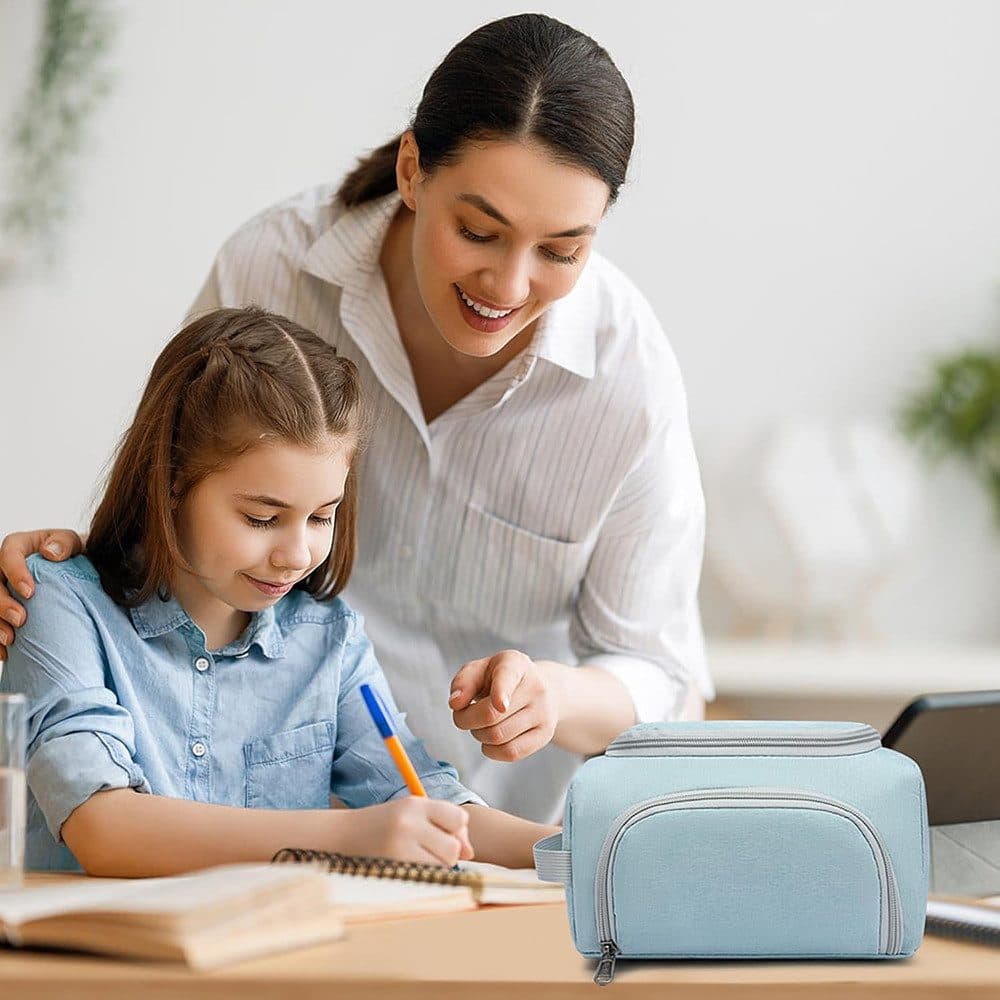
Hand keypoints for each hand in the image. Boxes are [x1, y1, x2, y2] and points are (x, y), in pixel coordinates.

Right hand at [0, 529, 82, 660]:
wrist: (75, 568)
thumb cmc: (70, 553)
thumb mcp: (72, 543)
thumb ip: (64, 542)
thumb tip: (51, 552)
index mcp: (17, 547)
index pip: (8, 555)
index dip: (15, 573)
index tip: (29, 592)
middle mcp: (2, 568)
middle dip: (2, 604)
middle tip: (21, 620)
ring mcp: (0, 589)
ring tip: (10, 639)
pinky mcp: (3, 608)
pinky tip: (7, 653)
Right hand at [334, 797, 474, 866]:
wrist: (343, 835)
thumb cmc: (383, 824)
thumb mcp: (411, 814)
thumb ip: (443, 825)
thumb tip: (470, 853)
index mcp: (415, 804)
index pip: (459, 818)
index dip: (457, 831)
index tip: (445, 835)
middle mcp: (409, 822)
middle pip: (454, 845)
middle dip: (449, 852)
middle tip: (430, 851)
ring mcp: (400, 845)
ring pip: (444, 864)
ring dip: (438, 865)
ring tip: (418, 859)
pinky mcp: (394, 865)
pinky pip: (427, 876)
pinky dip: (425, 875)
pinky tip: (410, 867)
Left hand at [449, 650, 559, 761]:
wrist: (538, 689)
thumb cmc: (500, 680)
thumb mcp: (480, 670)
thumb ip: (463, 682)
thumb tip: (455, 703)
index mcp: (515, 664)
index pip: (507, 678)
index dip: (502, 692)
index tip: (500, 704)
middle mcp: (535, 686)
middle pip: (490, 715)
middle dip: (466, 720)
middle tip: (464, 715)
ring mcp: (544, 712)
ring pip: (498, 736)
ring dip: (479, 735)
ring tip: (481, 725)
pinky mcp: (545, 734)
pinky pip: (511, 753)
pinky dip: (492, 751)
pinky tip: (491, 740)